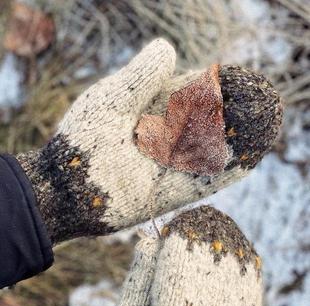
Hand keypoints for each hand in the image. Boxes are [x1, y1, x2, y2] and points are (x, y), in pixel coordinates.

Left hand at [16, 39, 281, 244]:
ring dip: (235, 141)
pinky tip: (247, 158)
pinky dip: (225, 172)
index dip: (212, 85)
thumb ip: (141, 76)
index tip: (234, 77)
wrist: (66, 188)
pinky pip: (202, 182)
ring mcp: (166, 168)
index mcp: (147, 112)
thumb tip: (170, 48)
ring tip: (263, 127)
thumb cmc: (82, 139)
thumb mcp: (112, 99)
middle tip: (258, 102)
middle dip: (230, 113)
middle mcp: (161, 139)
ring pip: (208, 152)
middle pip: (203, 123)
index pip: (187, 94)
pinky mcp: (168, 194)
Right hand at [91, 206, 262, 305]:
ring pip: (240, 269)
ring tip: (215, 226)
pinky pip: (252, 289)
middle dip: (207, 230)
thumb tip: (154, 234)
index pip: (183, 257)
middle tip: (198, 215)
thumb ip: (140, 275)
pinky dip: (245, 264)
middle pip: (214, 258)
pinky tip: (236, 250)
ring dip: (229, 242)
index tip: (177, 218)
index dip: (181, 230)